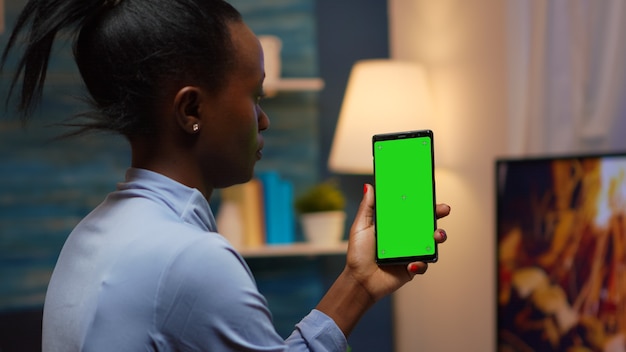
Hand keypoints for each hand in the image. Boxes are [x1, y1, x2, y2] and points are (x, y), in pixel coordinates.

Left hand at [345, 183, 449, 301]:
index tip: (429, 192)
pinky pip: (424, 263)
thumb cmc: (358, 254)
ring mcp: (411, 252)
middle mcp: (405, 237)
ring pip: (431, 242)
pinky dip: (421, 263)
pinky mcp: (413, 267)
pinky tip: (410, 264)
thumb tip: (369, 186)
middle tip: (443, 209)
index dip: (422, 202)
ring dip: (438, 237)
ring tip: (436, 236)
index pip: (411, 210)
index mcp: (394, 225)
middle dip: (438, 214)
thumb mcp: (361, 227)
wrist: (360, 280)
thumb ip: (367, 207)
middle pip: (426, 223)